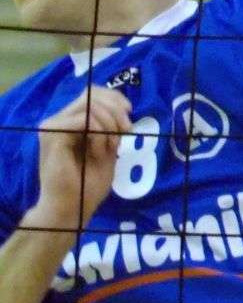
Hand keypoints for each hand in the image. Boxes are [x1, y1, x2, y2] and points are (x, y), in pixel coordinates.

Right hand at [29, 87, 132, 230]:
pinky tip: (98, 152)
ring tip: (111, 147)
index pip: (92, 93)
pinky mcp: (52, 136)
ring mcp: (52, 127)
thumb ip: (110, 125)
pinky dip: (99, 134)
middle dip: (116, 111)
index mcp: (69, 122)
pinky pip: (84, 120)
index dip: (114, 98)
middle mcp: (58, 121)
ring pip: (89, 105)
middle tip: (126, 132)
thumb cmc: (87, 185)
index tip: (130, 113)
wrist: (71, 210)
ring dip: (109, 124)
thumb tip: (122, 106)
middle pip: (91, 95)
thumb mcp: (106, 147)